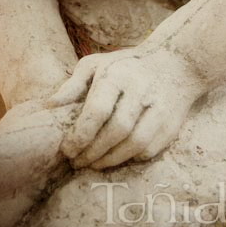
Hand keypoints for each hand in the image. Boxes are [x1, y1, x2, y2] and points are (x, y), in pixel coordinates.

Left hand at [48, 46, 204, 169]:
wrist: (175, 62)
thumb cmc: (126, 66)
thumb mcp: (97, 64)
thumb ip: (73, 84)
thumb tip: (50, 106)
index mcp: (118, 74)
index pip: (98, 110)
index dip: (81, 135)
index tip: (67, 149)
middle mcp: (142, 90)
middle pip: (117, 130)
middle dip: (93, 152)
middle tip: (77, 162)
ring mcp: (160, 108)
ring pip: (135, 144)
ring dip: (110, 160)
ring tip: (93, 164)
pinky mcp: (172, 124)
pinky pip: (149, 150)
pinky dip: (130, 159)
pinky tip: (116, 158)